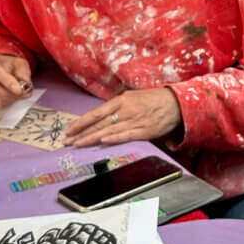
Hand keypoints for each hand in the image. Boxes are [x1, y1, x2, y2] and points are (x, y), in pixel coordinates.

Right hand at [0, 53, 31, 109]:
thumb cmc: (6, 66)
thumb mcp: (18, 63)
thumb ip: (23, 71)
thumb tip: (26, 84)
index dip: (8, 82)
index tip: (19, 90)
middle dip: (11, 94)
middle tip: (23, 93)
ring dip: (9, 100)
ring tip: (16, 94)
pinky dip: (4, 103)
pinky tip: (8, 97)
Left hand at [64, 88, 181, 145]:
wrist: (176, 103)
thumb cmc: (153, 100)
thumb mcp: (132, 98)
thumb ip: (117, 107)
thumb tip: (102, 117)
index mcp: (121, 101)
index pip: (96, 113)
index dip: (81, 122)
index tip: (69, 130)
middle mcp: (126, 110)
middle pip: (99, 123)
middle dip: (81, 133)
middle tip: (67, 142)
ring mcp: (135, 120)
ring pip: (109, 130)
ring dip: (92, 138)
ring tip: (78, 145)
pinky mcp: (145, 131)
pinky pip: (127, 135)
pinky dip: (114, 138)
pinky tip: (103, 141)